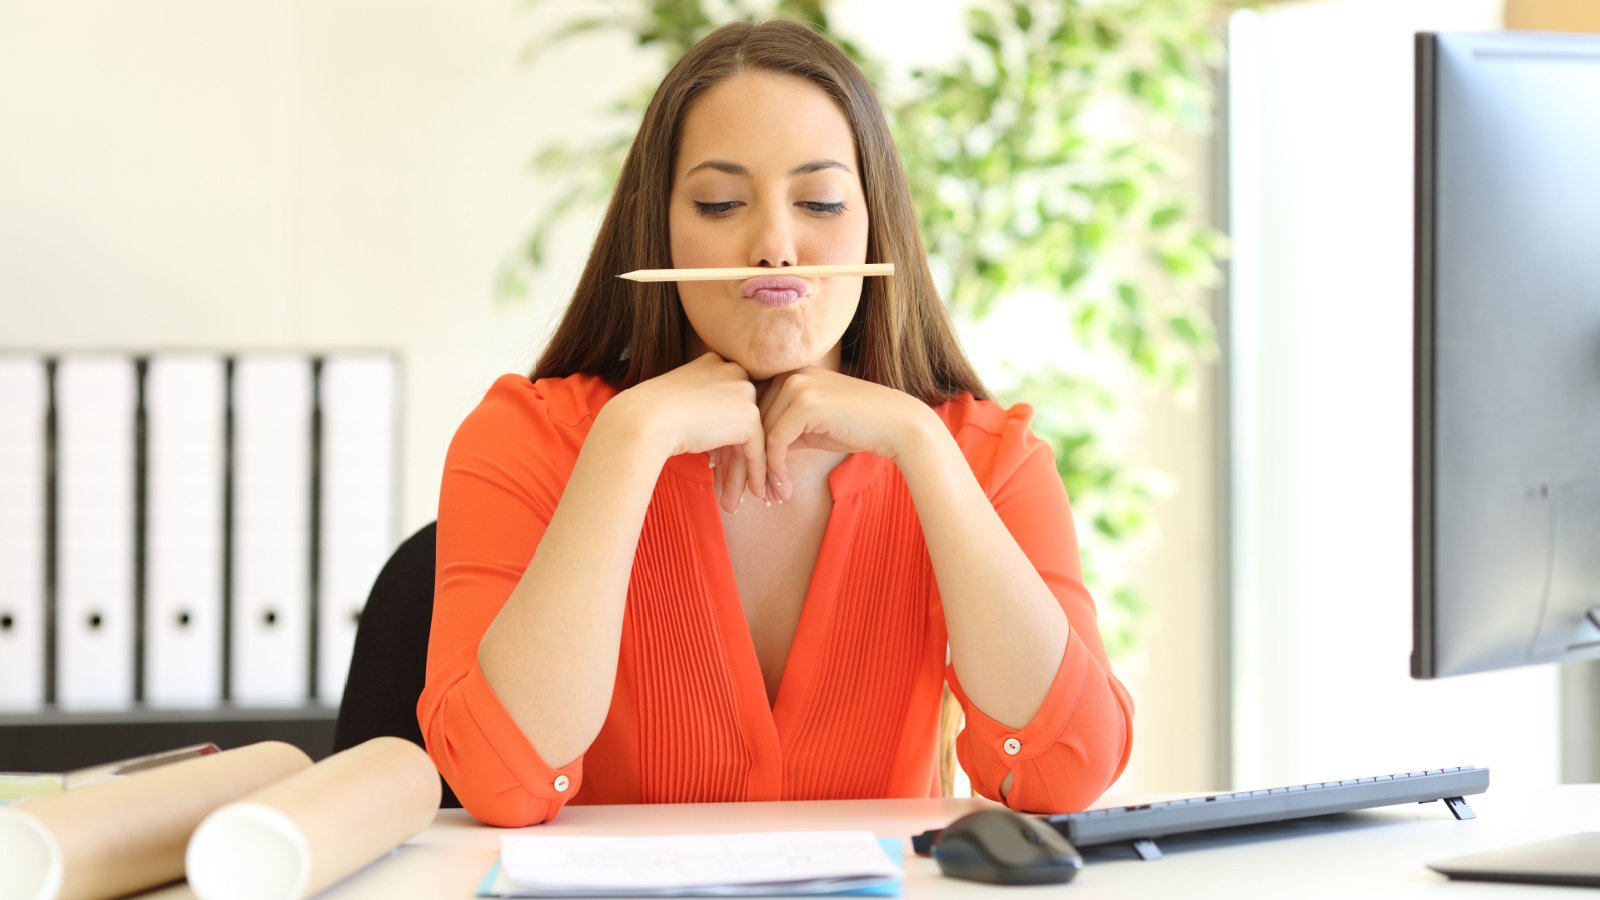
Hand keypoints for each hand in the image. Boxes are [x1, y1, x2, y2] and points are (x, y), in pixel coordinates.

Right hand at [609, 353, 767, 512]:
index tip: (715, 463)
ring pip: (749, 438)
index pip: (727, 403)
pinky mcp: (748, 416)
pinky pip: (757, 450)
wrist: (643, 420)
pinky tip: (752, 491)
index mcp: (713, 363)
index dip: (723, 438)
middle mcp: (733, 371)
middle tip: (729, 486)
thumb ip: (699, 408)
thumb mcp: (677, 401)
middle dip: (734, 458)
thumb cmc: (648, 414)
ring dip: (740, 472)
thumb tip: (711, 432)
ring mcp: (743, 392)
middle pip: (740, 422)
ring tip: (733, 500)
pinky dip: (755, 473)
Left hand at [756, 367, 931, 502]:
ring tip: (768, 498)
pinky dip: (775, 470)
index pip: (752, 413)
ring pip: (760, 436)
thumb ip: (784, 431)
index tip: (745, 479)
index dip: (746, 449)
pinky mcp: (805, 403)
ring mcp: (796, 385)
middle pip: (751, 424)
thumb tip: (755, 454)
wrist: (897, 425)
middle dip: (747, 464)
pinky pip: (776, 442)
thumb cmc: (858, 427)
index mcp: (789, 375)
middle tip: (749, 495)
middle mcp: (789, 374)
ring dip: (761, 473)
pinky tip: (784, 491)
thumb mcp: (812, 427)